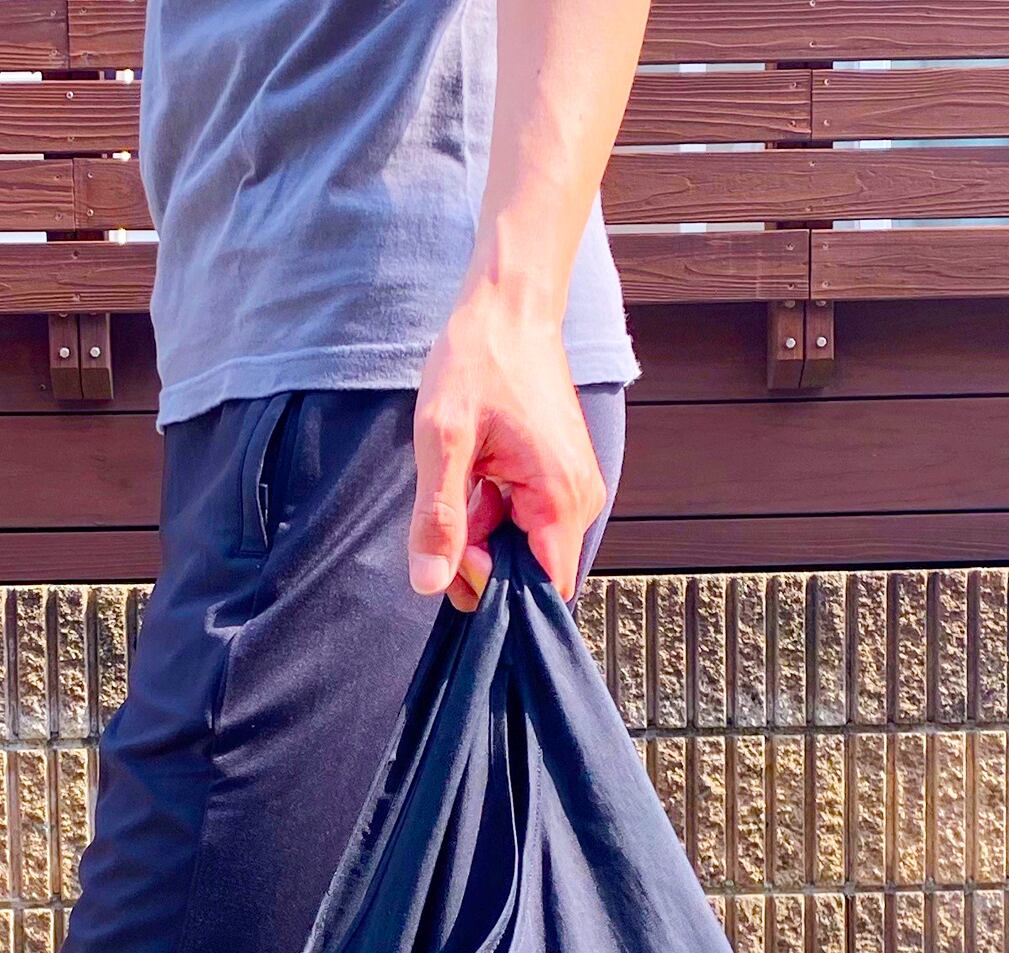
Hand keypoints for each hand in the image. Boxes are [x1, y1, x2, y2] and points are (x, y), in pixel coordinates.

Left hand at [408, 285, 607, 611]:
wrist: (509, 305)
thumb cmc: (479, 359)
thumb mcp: (443, 439)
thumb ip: (438, 516)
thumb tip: (429, 584)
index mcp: (560, 498)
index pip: (543, 592)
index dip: (497, 589)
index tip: (461, 550)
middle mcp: (579, 501)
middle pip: (531, 575)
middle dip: (484, 561)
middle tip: (451, 513)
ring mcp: (573, 490)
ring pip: (525, 550)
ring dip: (485, 535)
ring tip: (464, 481)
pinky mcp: (561, 479)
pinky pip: (527, 523)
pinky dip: (495, 514)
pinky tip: (476, 478)